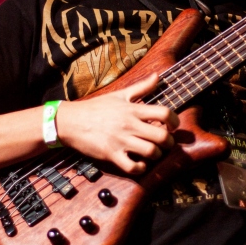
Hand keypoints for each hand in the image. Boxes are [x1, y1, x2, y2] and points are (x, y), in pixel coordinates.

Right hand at [56, 74, 178, 173]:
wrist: (70, 120)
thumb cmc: (96, 107)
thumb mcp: (120, 94)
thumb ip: (141, 87)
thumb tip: (158, 76)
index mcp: (133, 109)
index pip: (164, 113)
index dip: (174, 121)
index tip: (172, 126)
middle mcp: (129, 124)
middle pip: (161, 136)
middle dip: (169, 142)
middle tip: (166, 143)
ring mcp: (120, 140)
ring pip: (150, 152)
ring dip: (156, 155)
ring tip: (153, 153)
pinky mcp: (111, 154)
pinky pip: (132, 166)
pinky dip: (140, 168)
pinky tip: (139, 164)